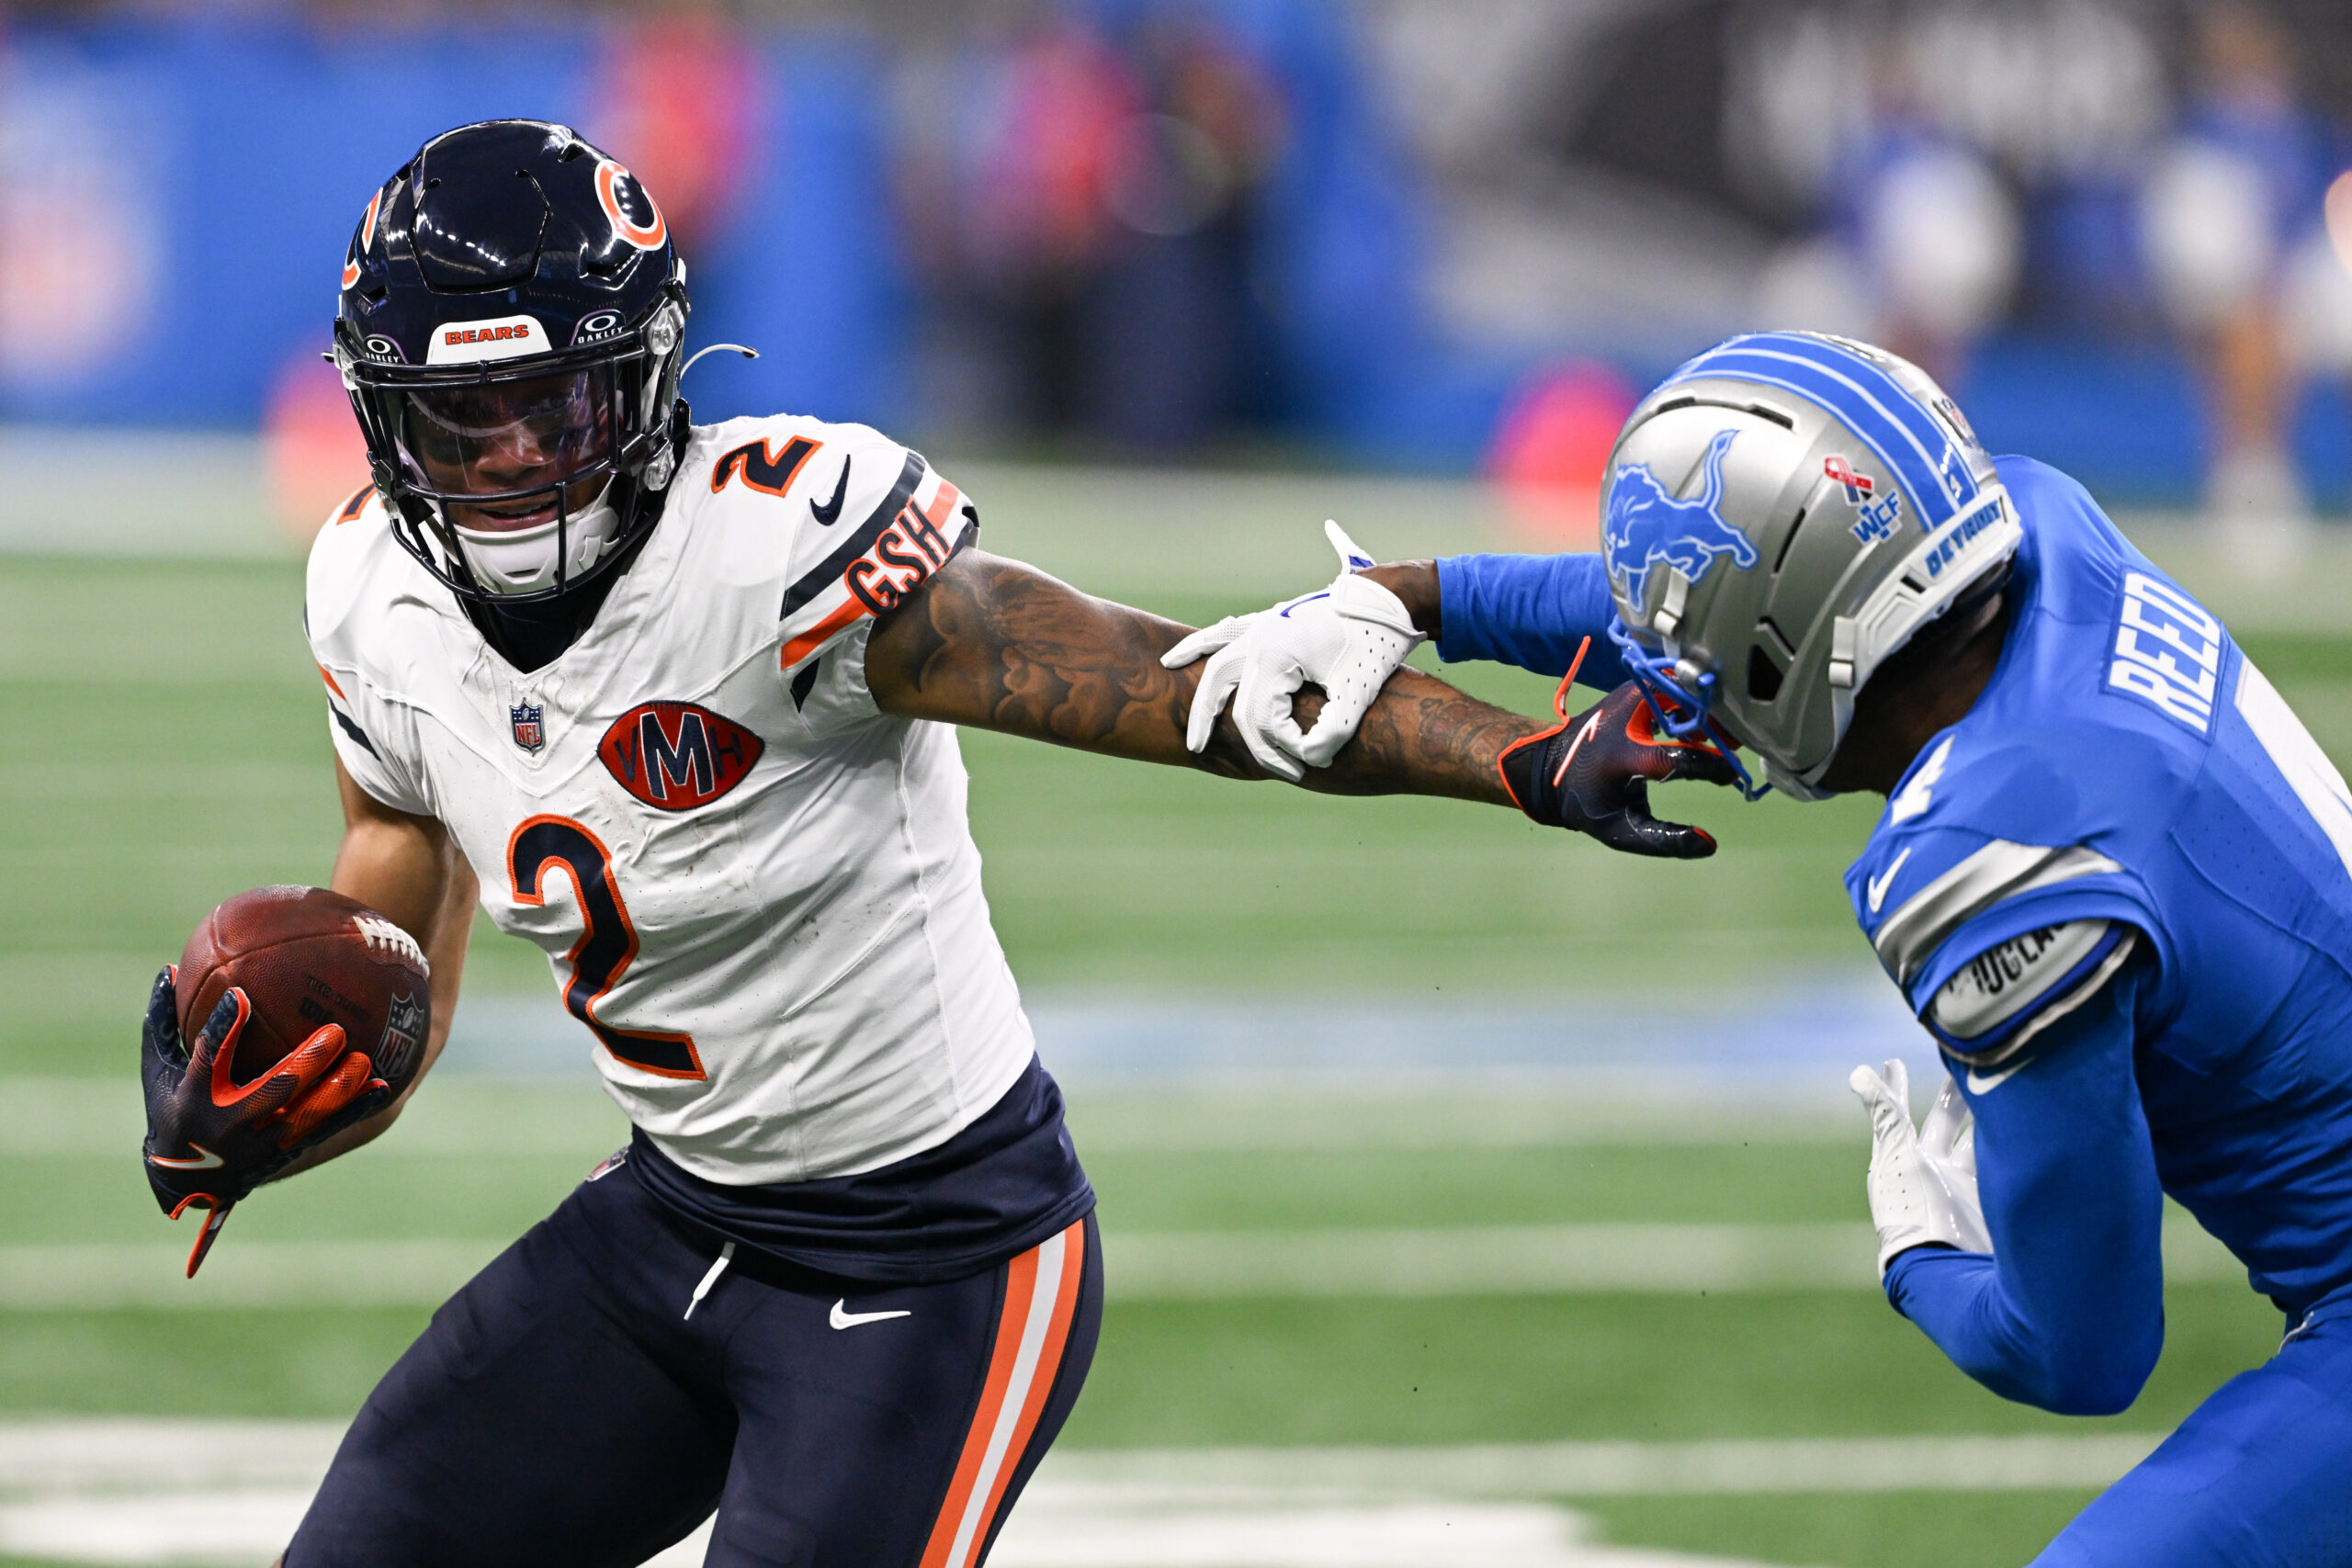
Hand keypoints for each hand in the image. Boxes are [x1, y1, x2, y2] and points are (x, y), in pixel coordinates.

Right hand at [140, 967, 388, 1274]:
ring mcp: (260, 1144)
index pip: (209, 1058)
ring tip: (364, 1059)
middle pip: (273, 1092)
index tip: (240, 995)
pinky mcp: (284, 1153)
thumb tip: (170, 967)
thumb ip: (163, 1021)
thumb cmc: (171, 1107)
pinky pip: (324, 1130)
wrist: (186, 1182)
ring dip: (338, 1090)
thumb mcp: (158, 1068)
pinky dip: (353, 1109)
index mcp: (194, 1097)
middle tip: (336, 1031)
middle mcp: (229, 1124)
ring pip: (306, 1116)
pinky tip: (381, 1086)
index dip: (224, 1028)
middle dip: (306, 1063)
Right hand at [1160, 520, 1422, 781]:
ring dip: (1197, 676)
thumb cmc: (1377, 645)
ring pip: (1217, 653)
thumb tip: (1310, 761)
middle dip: (1213, 722)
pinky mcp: (1276, 620)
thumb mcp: (1359, 693)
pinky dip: (1208, 642)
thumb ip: (1335, 732)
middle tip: (1199, 749)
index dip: (1283, 746)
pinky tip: (1189, 655)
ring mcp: (1266, 624)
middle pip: (1223, 687)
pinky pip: (1230, 632)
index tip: (1313, 760)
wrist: (1393, 600)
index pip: (1262, 716)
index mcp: (1275, 653)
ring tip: (1175, 688)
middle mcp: (1261, 636)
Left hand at [1495, 679, 1734, 856]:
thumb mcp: (1618, 829)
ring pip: (1684, 691)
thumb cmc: (1587, 801)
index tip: (1731, 776)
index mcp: (1622, 754)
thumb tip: (1709, 844)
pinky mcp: (1634, 689)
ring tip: (1723, 737)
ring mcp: (1630, 695)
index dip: (1712, 766)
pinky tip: (1700, 729)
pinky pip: (1675, 688)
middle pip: (1688, 709)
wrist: (1549, 765)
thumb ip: (1662, 840)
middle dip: (1718, 724)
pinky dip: (1693, 704)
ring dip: (1708, 711)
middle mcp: (1627, 716)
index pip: (1678, 757)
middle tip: (1737, 744)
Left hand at [1849, 1058, 1990, 1277]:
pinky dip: (2005, 1143)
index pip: (1898, 1115)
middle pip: (1944, 1125)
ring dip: (1983, 1116)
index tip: (1892, 1062)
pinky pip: (1999, 1163)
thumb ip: (1885, 1114)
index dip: (1895, 1089)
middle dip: (1951, 1097)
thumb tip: (1857, 1073)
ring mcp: (1963, 1187)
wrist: (1948, 1263)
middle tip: (1958, 1065)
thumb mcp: (1899, 1155)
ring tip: (1993, 1087)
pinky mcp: (1991, 1202)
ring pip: (1976, 1141)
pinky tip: (2019, 1125)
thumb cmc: (1913, 1208)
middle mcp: (1932, 1172)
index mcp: (1902, 1162)